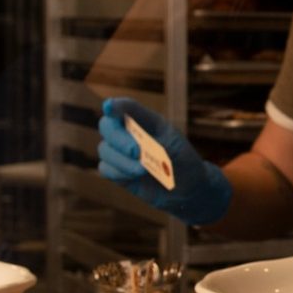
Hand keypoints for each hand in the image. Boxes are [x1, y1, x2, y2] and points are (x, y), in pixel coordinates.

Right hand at [97, 98, 232, 225]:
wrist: (187, 186)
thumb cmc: (182, 159)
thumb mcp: (173, 146)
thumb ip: (153, 143)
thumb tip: (134, 150)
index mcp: (144, 120)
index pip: (126, 108)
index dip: (116, 105)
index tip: (109, 107)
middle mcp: (128, 132)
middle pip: (107, 126)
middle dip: (119, 138)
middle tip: (137, 151)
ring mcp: (120, 152)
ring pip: (105, 150)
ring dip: (123, 160)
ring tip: (143, 170)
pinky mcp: (117, 171)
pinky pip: (106, 168)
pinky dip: (119, 172)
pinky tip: (135, 176)